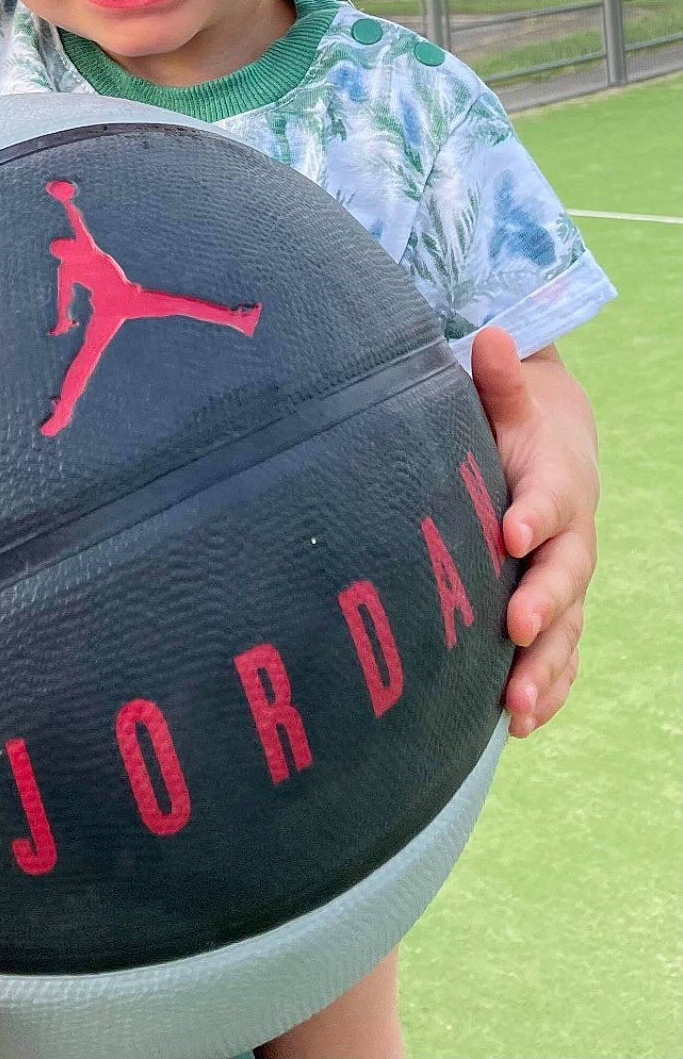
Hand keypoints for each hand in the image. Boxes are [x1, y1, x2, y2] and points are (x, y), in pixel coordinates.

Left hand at [470, 326, 598, 737]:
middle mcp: (569, 540)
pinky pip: (562, 657)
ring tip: (517, 708)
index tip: (511, 530)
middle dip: (542, 603)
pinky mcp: (558, 616)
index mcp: (554, 483)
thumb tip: (491, 334)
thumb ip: (498, 379)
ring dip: (544, 668)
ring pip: (566, 630)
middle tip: (515, 626)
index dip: (533, 514)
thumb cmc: (515, 427)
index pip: (547, 500)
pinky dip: (549, 689)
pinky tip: (521, 726)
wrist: (555, 451)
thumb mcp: (508, 399)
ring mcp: (566, 584)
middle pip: (564, 576)